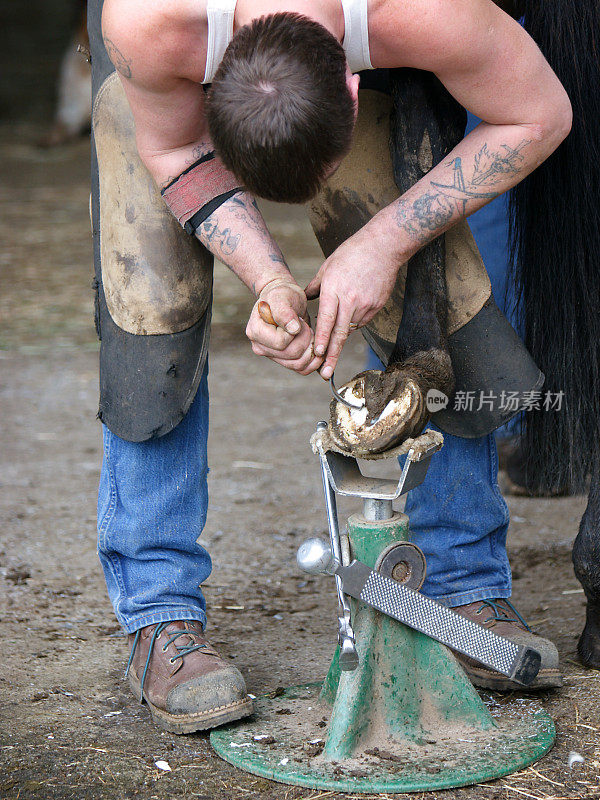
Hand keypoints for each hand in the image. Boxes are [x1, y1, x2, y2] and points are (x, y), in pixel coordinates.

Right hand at [245, 280, 323, 374]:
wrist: (286, 301)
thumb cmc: (282, 295)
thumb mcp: (282, 296)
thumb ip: (284, 311)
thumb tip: (292, 330)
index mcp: (255, 332)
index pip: (281, 342)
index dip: (296, 333)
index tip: (298, 320)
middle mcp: (260, 347)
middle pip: (292, 355)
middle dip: (306, 339)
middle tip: (305, 326)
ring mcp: (272, 356)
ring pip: (298, 365)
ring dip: (311, 349)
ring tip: (309, 333)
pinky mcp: (284, 361)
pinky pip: (302, 370)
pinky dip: (314, 361)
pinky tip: (316, 347)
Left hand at [305, 229, 399, 378]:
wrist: (383, 247)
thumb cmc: (352, 253)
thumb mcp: (328, 267)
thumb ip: (315, 285)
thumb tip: (304, 298)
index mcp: (335, 290)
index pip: (327, 321)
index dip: (322, 340)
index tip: (317, 355)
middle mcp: (350, 301)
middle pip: (340, 334)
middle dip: (331, 356)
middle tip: (325, 374)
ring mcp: (365, 305)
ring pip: (350, 329)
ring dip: (340, 338)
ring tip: (333, 350)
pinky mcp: (376, 306)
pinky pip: (361, 321)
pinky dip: (353, 323)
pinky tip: (351, 316)